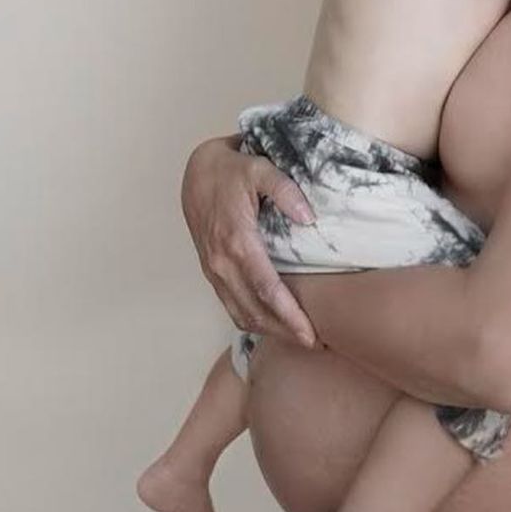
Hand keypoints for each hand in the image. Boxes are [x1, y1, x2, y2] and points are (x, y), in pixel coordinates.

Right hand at [181, 135, 317, 346]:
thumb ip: (286, 190)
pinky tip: (271, 323)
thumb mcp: (261, 168)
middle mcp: (221, 263)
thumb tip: (309, 218)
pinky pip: (230, 304)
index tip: (311, 334)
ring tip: (297, 337)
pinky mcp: (210, 271)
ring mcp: (213, 270)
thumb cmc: (231, 170)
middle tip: (314, 343)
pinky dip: (250, 319)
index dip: (290, 316)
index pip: (267, 290)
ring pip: (240, 313)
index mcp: (237, 241)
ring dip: (268, 330)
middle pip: (255, 311)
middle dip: (284, 332)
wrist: (196, 171)